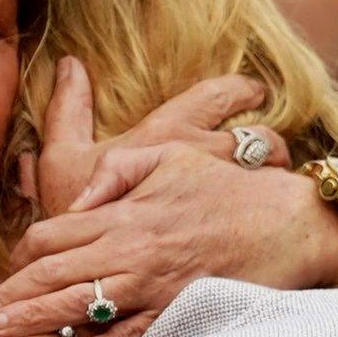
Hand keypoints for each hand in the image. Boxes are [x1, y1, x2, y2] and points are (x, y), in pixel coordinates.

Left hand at [0, 67, 337, 336]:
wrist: (294, 224)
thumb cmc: (231, 189)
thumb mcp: (169, 157)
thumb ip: (117, 170)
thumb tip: (78, 198)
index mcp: (123, 214)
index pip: (52, 235)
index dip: (20, 256)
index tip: (3, 273)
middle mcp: (129, 252)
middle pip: (50, 275)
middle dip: (6, 297)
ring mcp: (152, 287)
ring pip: (76, 307)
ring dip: (30, 323)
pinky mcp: (177, 314)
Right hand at [31, 57, 290, 217]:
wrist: (93, 272)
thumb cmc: (74, 209)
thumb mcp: (61, 157)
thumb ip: (67, 110)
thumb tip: (69, 64)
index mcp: (167, 132)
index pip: (218, 97)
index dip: (241, 91)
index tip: (253, 92)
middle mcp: (203, 156)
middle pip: (259, 138)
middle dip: (271, 141)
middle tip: (276, 147)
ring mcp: (223, 195)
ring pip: (273, 174)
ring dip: (277, 175)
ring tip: (274, 183)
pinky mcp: (231, 232)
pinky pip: (271, 214)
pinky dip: (274, 210)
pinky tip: (270, 221)